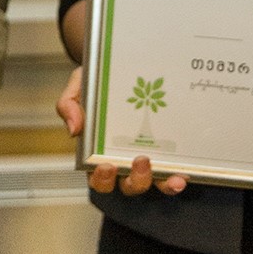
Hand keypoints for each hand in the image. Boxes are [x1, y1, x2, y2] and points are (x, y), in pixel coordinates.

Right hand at [57, 65, 186, 197]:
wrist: (120, 67)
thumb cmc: (97, 83)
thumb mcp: (79, 87)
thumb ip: (68, 104)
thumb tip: (73, 129)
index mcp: (99, 153)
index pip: (98, 178)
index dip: (102, 179)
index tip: (105, 166)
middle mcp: (124, 162)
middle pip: (128, 186)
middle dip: (135, 180)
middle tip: (140, 160)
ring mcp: (147, 160)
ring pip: (154, 184)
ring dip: (161, 184)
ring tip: (170, 174)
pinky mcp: (167, 153)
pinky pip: (172, 172)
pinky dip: (177, 178)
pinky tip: (184, 174)